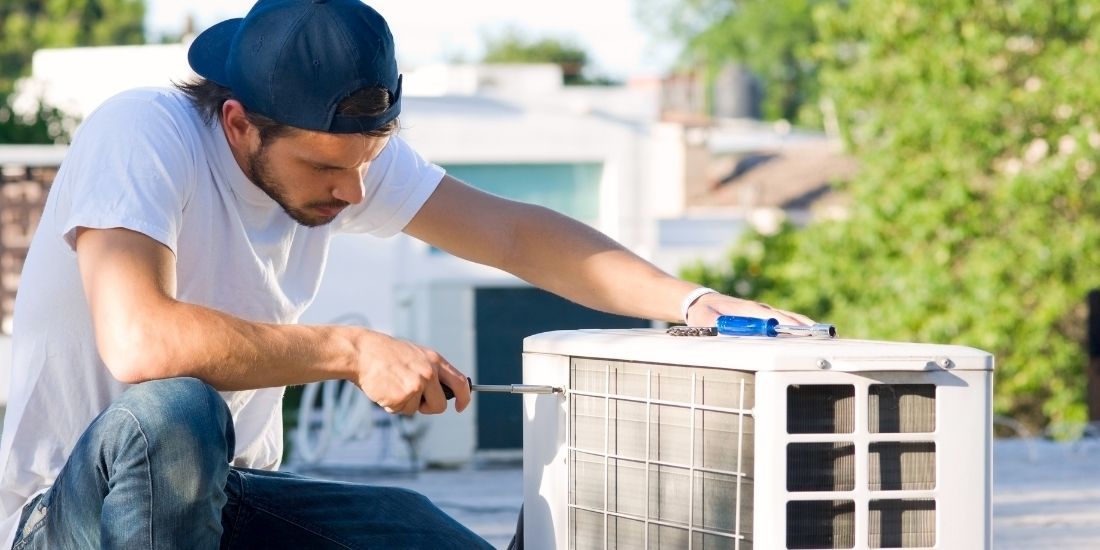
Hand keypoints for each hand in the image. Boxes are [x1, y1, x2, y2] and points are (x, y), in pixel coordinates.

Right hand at [350, 330, 471, 415]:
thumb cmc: (386, 355)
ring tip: (392, 384)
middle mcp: (429, 373)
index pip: (460, 383)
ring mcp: (416, 385)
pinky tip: (384, 389)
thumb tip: (443, 392)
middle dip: (428, 407)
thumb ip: (431, 371)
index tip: (460, 407)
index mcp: (435, 360)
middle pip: (440, 405)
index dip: (464, 398)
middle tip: (413, 398)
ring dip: (404, 404)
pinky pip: (401, 411)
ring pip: (417, 410)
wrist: (362, 352)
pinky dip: (392, 405)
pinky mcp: (402, 396)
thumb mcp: (415, 355)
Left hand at [686, 293, 813, 326]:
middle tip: (821, 333)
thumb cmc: (704, 312)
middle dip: (802, 325)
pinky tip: (809, 333)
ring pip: (788, 317)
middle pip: (785, 316)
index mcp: (747, 309)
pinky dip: (798, 325)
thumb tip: (723, 329)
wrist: (702, 302)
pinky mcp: (764, 316)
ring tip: (822, 333)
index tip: (799, 331)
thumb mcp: (704, 319)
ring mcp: (763, 312)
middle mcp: (759, 309)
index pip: (770, 317)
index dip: (784, 324)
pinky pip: (784, 320)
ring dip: (804, 325)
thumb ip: (713, 325)